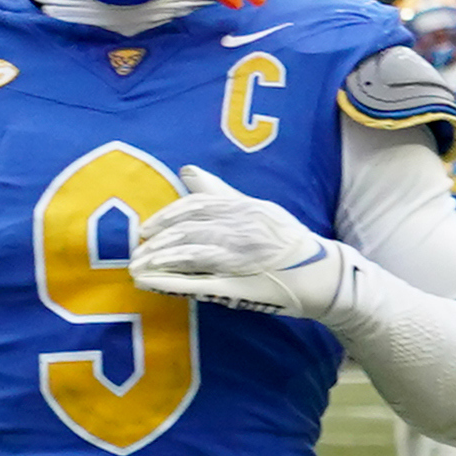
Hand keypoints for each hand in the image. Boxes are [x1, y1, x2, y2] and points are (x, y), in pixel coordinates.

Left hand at [127, 164, 344, 317]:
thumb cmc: (285, 240)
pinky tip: (148, 282)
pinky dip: (169, 281)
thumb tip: (188, 171)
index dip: (168, 216)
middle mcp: (242, 229)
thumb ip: (220, 193)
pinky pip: (198, 281)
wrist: (319, 274)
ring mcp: (241, 258)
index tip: (148, 228)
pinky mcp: (239, 284)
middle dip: (158, 242)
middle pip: (189, 232)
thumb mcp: (256, 209)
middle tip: (135, 251)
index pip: (197, 207)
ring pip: (190, 255)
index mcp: (246, 208)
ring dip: (158, 261)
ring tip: (136, 267)